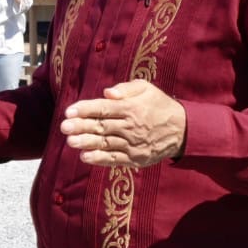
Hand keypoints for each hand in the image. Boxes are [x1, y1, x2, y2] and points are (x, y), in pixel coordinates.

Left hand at [60, 79, 185, 167]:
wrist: (183, 130)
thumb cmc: (159, 106)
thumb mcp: (147, 89)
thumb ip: (126, 88)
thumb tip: (107, 93)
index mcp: (131, 108)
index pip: (103, 109)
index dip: (85, 110)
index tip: (68, 111)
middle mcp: (131, 127)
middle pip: (101, 127)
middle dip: (81, 127)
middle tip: (64, 127)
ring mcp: (133, 144)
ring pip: (105, 144)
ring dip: (86, 143)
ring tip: (70, 141)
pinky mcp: (135, 158)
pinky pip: (114, 159)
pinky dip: (99, 159)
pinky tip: (85, 156)